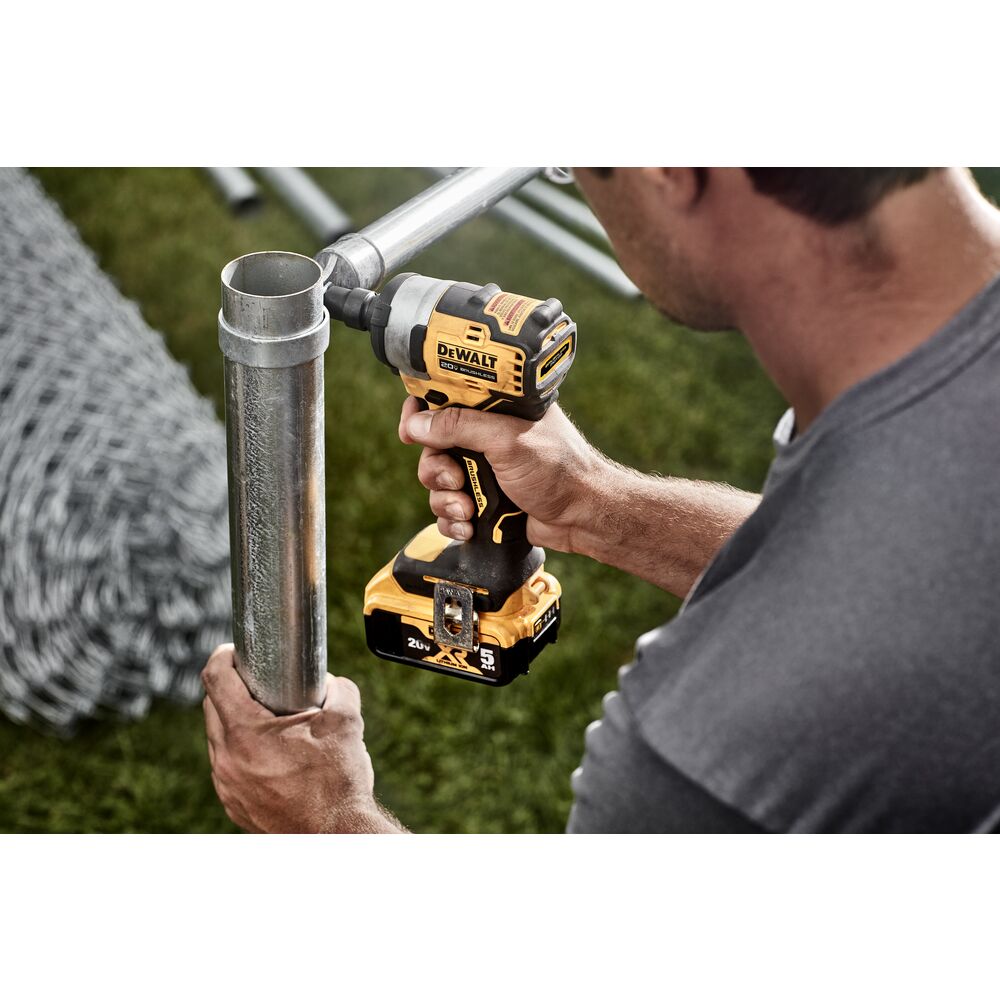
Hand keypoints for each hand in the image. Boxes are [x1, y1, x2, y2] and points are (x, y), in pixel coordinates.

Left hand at [202, 644, 404, 833]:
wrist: (337, 835)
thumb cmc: (338, 781)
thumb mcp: (345, 721)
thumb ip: (338, 689)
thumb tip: (330, 682)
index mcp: (245, 732)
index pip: (215, 679)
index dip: (223, 656)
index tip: (235, 650)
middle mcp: (227, 760)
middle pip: (211, 707)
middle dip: (230, 687)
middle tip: (258, 680)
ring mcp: (228, 786)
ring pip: (219, 740)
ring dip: (235, 722)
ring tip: (268, 718)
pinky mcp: (235, 806)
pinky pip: (228, 767)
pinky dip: (242, 752)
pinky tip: (271, 753)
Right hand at [398, 398, 606, 552]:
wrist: (582, 517)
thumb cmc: (558, 470)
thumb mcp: (507, 440)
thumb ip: (460, 427)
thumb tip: (417, 422)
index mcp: (495, 411)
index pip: (445, 401)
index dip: (422, 414)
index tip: (409, 430)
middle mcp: (487, 438)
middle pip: (433, 448)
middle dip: (436, 469)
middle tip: (453, 479)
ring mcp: (485, 472)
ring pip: (438, 483)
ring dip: (444, 499)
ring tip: (466, 510)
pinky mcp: (484, 503)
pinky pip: (449, 511)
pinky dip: (452, 521)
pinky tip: (468, 527)